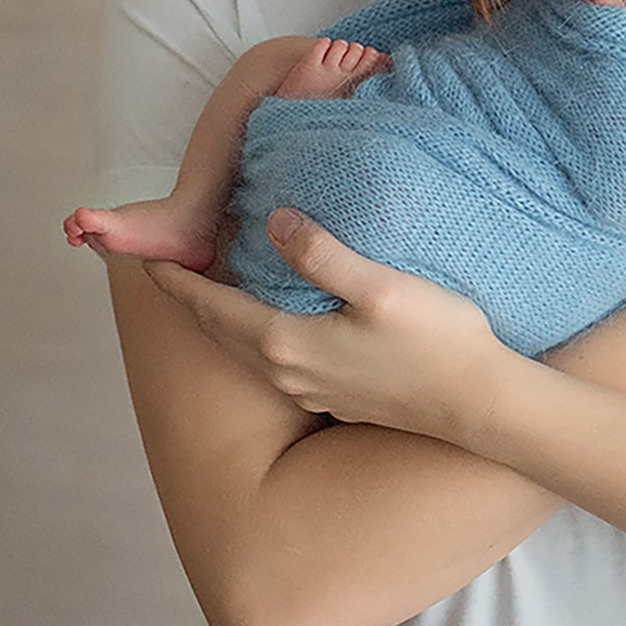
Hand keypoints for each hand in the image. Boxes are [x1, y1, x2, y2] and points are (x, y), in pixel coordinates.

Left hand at [140, 209, 514, 445]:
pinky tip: (271, 316)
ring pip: (245, 347)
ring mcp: (310, 389)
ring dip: (222, 317)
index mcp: (287, 342)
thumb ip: (322, 254)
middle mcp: (288, 372)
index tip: (147, 257)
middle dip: (190, 300)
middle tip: (169, 268)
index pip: (212, 308)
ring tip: (212, 285)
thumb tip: (274, 220)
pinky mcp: (334, 395)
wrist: (479, 405)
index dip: (177, 282)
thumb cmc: (437, 341)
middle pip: (220, 331)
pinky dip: (254, 332)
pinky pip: (273, 360)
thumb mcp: (380, 287)